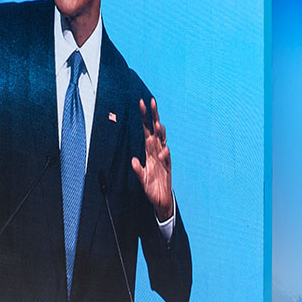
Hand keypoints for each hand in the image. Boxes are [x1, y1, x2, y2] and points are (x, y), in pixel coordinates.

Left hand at [131, 98, 174, 221]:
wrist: (161, 199)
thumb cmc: (151, 187)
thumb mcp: (142, 178)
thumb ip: (138, 169)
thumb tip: (134, 160)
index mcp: (149, 151)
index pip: (146, 130)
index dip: (145, 117)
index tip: (142, 104)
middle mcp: (156, 152)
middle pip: (155, 130)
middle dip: (153, 116)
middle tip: (151, 102)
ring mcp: (163, 158)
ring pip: (162, 140)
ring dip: (160, 132)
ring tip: (157, 124)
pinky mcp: (167, 167)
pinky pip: (166, 158)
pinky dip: (165, 154)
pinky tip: (163, 150)